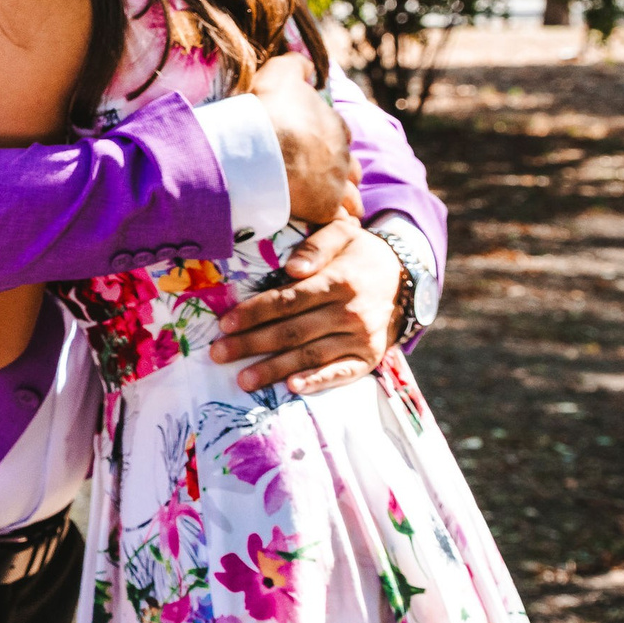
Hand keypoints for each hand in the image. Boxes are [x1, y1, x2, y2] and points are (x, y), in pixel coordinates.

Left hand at [212, 216, 403, 392]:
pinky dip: (317, 382)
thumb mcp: (342, 234)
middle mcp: (350, 312)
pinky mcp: (369, 357)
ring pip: (311, 355)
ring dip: (275, 369)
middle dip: (252, 344)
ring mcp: (361, 338)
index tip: (224, 323)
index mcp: (338, 282)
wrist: (405, 278)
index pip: (288, 300)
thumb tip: (293, 267)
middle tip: (218, 354)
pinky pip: (342, 373)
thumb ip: (316, 247)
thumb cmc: (359, 254)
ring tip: (243, 380)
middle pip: (293, 331)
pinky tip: (292, 388)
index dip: (255, 313)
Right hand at [248, 53, 357, 222]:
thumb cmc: (271, 109)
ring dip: (345, 202)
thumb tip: (306, 60)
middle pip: (352, 169)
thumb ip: (296, 64)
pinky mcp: (324, 209)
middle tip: (324, 179)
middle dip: (343, 174)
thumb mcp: (281, 72)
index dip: (330, 141)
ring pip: (351, 198)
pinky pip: (337, 221)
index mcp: (336, 125)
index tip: (317, 145)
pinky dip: (335, 224)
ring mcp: (337, 184)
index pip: (343, 134)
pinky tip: (327, 228)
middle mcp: (343, 156)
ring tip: (332, 208)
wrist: (260, 148)